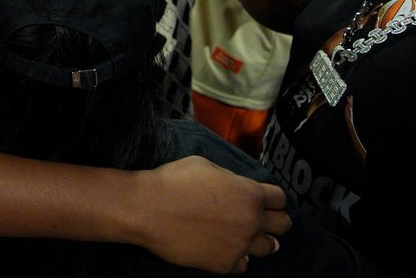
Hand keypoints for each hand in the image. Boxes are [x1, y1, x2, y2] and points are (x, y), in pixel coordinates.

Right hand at [139, 156, 288, 273]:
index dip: (273, 199)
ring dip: (259, 241)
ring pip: (267, 248)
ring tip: (246, 237)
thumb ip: (229, 178)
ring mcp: (239, 245)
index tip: (268, 201)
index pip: (280, 199)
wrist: (147, 209)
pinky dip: (237, 257)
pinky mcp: (224, 264)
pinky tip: (225, 248)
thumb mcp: (205, 165)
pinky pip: (243, 265)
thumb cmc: (172, 181)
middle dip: (276, 221)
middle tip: (265, 221)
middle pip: (282, 225)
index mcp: (249, 193)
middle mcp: (251, 221)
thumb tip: (235, 185)